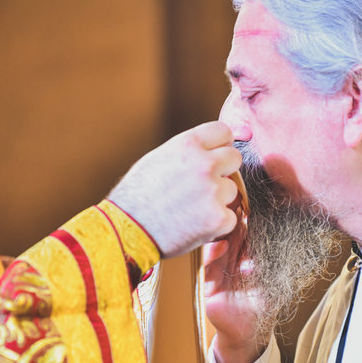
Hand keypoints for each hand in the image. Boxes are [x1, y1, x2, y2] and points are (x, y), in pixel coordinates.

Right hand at [109, 122, 241, 257]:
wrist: (126, 230)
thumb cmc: (136, 195)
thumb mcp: (159, 158)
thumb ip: (188, 151)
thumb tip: (212, 148)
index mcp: (188, 145)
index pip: (224, 132)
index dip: (219, 146)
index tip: (214, 156)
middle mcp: (205, 164)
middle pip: (235, 159)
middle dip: (223, 171)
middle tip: (203, 186)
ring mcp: (213, 192)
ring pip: (231, 190)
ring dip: (218, 199)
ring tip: (190, 209)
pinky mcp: (218, 219)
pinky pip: (229, 217)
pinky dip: (216, 224)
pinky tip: (194, 225)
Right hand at [202, 216, 265, 362]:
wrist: (251, 334)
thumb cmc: (263, 307)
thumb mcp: (271, 280)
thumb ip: (269, 260)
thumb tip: (274, 234)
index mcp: (243, 259)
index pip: (242, 235)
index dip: (244, 220)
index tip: (246, 203)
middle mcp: (229, 263)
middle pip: (228, 237)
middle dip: (230, 221)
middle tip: (232, 201)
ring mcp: (217, 274)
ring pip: (216, 249)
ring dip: (220, 233)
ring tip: (225, 218)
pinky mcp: (210, 288)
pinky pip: (210, 269)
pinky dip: (213, 256)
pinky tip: (219, 245)